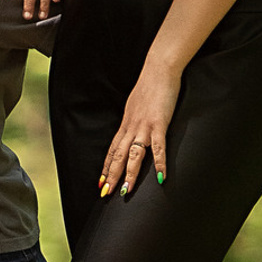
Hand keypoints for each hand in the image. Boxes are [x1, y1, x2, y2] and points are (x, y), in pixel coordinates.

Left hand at [99, 59, 180, 198]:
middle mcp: (131, 127)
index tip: (101, 181)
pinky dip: (159, 163)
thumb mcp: (137, 105)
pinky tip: (161, 177)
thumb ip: (135, 119)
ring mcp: (144, 126)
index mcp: (126, 123)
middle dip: (111, 175)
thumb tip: (134, 130)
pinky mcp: (159, 123)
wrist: (159, 69)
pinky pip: (158, 147)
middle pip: (118, 155)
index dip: (106, 166)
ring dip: (130, 174)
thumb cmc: (150, 86)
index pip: (113, 149)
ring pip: (134, 155)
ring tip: (126, 191)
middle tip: (105, 193)